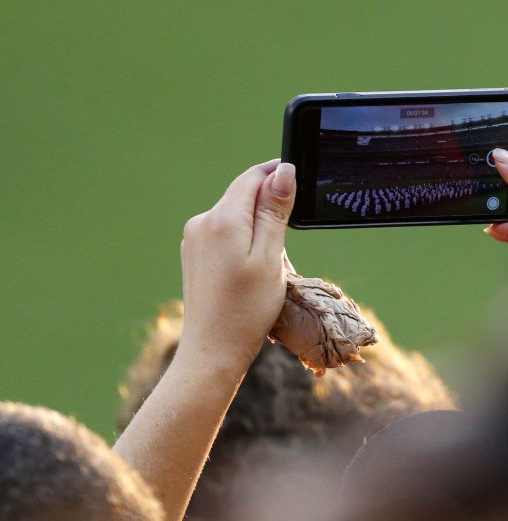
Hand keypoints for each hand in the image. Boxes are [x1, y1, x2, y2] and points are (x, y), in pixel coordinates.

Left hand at [179, 159, 295, 373]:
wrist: (213, 349)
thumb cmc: (248, 308)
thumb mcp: (270, 257)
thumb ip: (275, 211)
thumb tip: (283, 172)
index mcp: (222, 219)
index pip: (252, 178)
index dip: (277, 174)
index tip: (300, 180)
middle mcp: (202, 223)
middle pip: (242, 195)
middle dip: (269, 204)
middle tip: (292, 233)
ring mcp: (193, 240)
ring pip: (233, 215)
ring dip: (257, 224)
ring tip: (272, 259)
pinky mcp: (193, 254)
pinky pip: (223, 233)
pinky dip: (243, 240)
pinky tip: (252, 268)